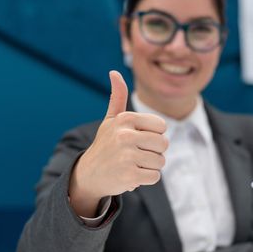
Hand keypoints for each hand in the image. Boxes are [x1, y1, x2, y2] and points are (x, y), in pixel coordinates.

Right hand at [69, 70, 167, 216]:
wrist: (89, 174)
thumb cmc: (106, 145)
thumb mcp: (110, 120)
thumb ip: (117, 97)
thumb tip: (114, 72)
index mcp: (125, 119)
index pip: (161, 126)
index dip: (154, 135)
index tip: (138, 139)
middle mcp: (125, 136)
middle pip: (163, 144)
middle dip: (154, 152)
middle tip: (136, 154)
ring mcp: (127, 156)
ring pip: (160, 161)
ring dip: (150, 166)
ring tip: (133, 164)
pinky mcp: (129, 175)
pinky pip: (155, 177)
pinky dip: (146, 179)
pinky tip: (132, 175)